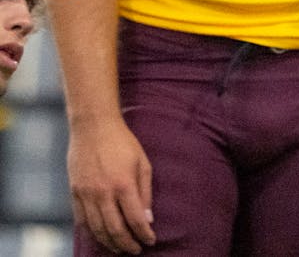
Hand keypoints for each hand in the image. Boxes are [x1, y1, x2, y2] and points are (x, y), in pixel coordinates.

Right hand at [67, 116, 155, 254]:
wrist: (93, 127)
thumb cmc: (123, 143)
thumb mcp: (142, 163)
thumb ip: (145, 193)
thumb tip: (148, 219)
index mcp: (123, 184)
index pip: (135, 219)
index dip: (144, 234)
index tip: (150, 241)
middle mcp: (103, 193)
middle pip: (115, 229)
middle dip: (127, 244)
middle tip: (136, 250)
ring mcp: (86, 194)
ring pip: (97, 229)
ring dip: (110, 243)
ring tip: (120, 248)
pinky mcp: (74, 193)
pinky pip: (82, 221)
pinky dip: (92, 233)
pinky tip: (102, 236)